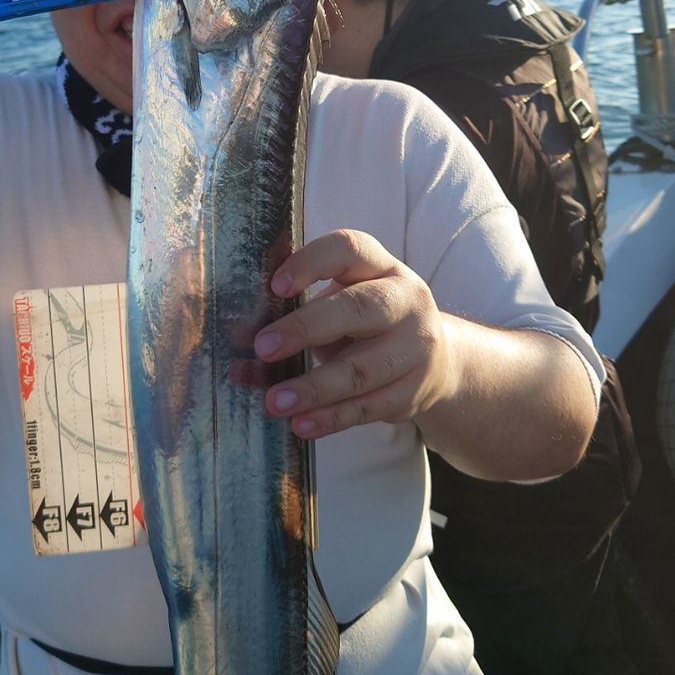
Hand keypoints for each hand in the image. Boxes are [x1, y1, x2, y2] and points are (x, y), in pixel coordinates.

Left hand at [254, 229, 452, 439]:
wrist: (436, 359)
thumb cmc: (366, 322)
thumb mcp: (340, 302)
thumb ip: (295, 312)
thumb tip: (238, 338)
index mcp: (380, 266)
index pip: (349, 249)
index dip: (311, 264)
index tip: (275, 287)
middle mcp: (405, 300)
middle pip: (357, 309)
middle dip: (305, 329)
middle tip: (262, 348)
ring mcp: (415, 346)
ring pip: (362, 368)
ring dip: (313, 388)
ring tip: (274, 402)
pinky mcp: (415, 389)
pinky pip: (368, 406)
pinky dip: (331, 418)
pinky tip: (301, 425)